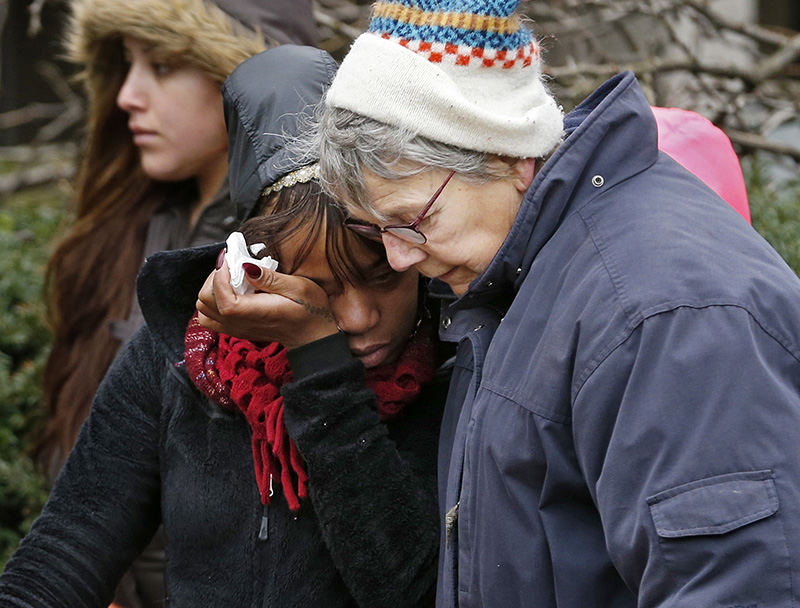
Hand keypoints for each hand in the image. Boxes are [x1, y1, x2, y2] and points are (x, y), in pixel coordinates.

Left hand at [196, 258, 338, 349]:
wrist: (313, 336)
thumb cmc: (311, 310)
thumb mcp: (299, 287)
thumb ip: (271, 278)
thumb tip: (246, 266)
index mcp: (255, 313)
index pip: (221, 298)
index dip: (218, 276)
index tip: (230, 258)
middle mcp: (241, 324)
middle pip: (205, 302)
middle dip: (213, 278)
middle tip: (232, 265)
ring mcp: (236, 329)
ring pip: (203, 310)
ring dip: (211, 289)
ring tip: (230, 277)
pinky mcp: (236, 329)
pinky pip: (210, 317)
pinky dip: (213, 300)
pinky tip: (231, 290)